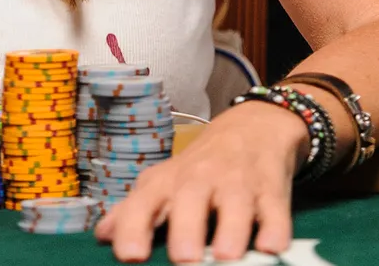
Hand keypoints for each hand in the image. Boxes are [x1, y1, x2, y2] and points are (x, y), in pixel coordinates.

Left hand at [97, 102, 309, 263]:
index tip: (130, 255)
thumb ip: (135, 211)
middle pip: (189, 198)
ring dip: (232, 230)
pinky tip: (270, 246)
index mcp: (167, 182)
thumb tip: (102, 236)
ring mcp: (238, 182)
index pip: (144, 201)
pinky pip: (275, 211)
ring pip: (235, 204)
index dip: (133, 227)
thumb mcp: (165, 182)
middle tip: (184, 259)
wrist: (254, 126)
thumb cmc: (200, 166)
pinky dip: (275, 229)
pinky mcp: (272, 189)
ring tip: (227, 256)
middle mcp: (200, 179)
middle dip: (186, 230)